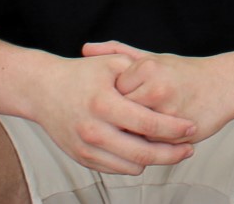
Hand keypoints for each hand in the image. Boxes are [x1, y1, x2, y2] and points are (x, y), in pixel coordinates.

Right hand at [17, 47, 196, 175]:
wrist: (42, 90)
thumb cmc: (79, 75)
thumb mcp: (111, 64)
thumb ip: (140, 75)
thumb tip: (167, 93)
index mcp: (104, 104)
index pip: (148, 124)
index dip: (174, 128)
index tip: (191, 126)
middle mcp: (94, 130)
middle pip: (142, 153)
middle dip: (171, 153)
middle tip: (188, 148)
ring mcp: (86, 147)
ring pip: (131, 166)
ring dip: (153, 160)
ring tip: (168, 148)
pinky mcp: (81, 158)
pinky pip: (115, 169)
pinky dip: (132, 163)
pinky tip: (144, 150)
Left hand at [101, 42, 233, 144]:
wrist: (225, 86)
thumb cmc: (185, 73)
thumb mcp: (151, 58)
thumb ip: (117, 53)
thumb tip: (85, 48)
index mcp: (148, 67)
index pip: (113, 91)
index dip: (119, 96)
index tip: (132, 92)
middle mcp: (156, 88)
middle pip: (122, 112)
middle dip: (125, 115)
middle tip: (140, 109)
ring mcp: (166, 112)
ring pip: (134, 130)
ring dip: (137, 130)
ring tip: (152, 119)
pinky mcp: (177, 133)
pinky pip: (150, 143)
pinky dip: (152, 140)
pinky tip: (161, 129)